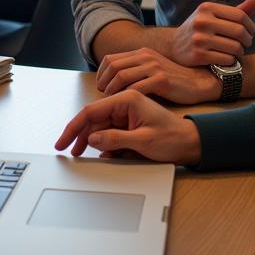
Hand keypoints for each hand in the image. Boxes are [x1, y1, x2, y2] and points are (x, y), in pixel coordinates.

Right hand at [55, 90, 201, 164]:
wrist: (191, 143)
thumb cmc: (173, 138)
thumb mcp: (143, 141)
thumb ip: (115, 139)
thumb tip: (93, 138)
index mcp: (128, 99)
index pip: (92, 111)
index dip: (74, 127)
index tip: (63, 141)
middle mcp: (124, 103)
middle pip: (93, 119)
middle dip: (81, 136)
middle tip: (71, 152)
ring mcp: (126, 113)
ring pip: (99, 127)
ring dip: (92, 142)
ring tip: (83, 155)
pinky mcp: (128, 123)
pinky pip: (109, 133)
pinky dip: (104, 144)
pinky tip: (104, 154)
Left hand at [96, 47, 220, 103]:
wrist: (200, 83)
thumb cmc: (175, 81)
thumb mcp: (153, 69)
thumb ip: (136, 70)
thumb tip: (113, 81)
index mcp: (141, 53)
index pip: (111, 59)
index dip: (101, 74)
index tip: (99, 86)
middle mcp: (146, 57)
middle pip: (113, 67)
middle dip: (103, 83)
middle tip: (102, 96)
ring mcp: (154, 67)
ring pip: (122, 76)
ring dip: (111, 91)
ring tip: (111, 102)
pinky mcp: (162, 80)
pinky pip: (136, 88)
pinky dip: (126, 97)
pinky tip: (125, 106)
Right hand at [170, 0, 254, 67]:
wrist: (174, 46)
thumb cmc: (201, 29)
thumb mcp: (215, 15)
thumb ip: (238, 9)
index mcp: (207, 7)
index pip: (240, 16)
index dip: (251, 26)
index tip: (250, 32)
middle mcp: (202, 21)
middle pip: (239, 31)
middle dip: (247, 40)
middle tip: (245, 44)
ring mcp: (199, 38)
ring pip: (235, 47)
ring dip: (240, 52)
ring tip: (235, 51)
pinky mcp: (198, 55)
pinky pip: (227, 59)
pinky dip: (231, 61)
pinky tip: (225, 58)